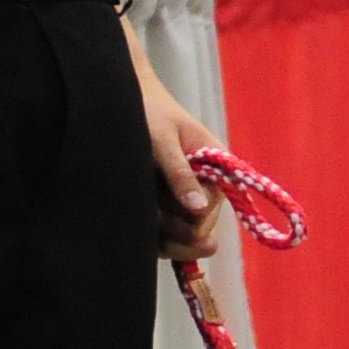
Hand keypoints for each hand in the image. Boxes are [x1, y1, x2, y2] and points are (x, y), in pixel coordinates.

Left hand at [136, 69, 225, 261]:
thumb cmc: (149, 114)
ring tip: (142, 206)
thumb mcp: (162, 141)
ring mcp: (191, 207)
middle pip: (198, 236)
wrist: (129, 103)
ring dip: (160, 235)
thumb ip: (179, 173)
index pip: (204, 217)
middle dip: (169, 228)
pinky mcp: (174, 214)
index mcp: (219, 173)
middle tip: (147, 203)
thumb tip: (198, 210)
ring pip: (184, 245)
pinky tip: (141, 218)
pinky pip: (172, 242)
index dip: (180, 217)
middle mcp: (210, 194)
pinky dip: (155, 238)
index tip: (159, 197)